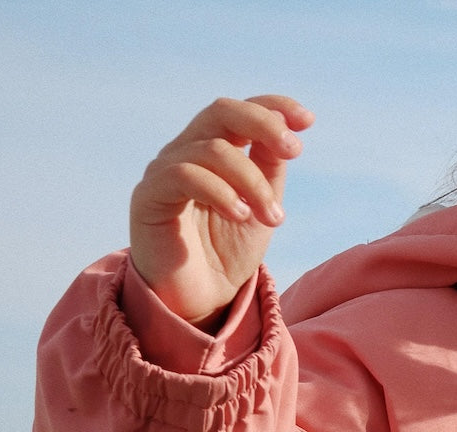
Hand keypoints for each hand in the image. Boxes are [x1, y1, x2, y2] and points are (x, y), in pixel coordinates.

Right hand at [129, 95, 313, 327]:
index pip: (240, 112)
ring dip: (251, 181)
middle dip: (263, 124)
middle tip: (294, 151)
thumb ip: (269, 170)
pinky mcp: (149, 196)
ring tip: (273, 217)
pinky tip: (240, 214)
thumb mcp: (262, 208)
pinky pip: (184, 175)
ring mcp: (165, 171)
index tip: (307, 121)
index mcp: (215, 151)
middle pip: (222, 112)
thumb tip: (286, 131)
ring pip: (212, 149)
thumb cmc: (228, 253)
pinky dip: (219, 191)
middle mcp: (187, 152)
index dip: (273, 106)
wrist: (200, 299)